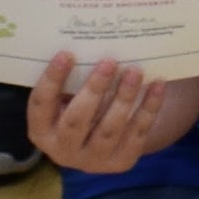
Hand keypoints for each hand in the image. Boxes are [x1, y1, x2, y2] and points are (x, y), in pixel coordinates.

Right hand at [26, 52, 198, 176]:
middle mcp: (62, 150)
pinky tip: (157, 86)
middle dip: (93, 90)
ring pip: (108, 130)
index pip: (40, 104)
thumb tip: (87, 36)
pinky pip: (136, 135)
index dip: (51, 80)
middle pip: (75, 120)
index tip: (66, 53)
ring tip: (135, 71)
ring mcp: (92, 160)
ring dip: (123, 98)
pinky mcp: (120, 162)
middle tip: (109, 62)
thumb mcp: (69, 96)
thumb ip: (72, 77)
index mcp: (42, 130)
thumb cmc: (84, 105)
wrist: (110, 139)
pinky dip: (149, 109)